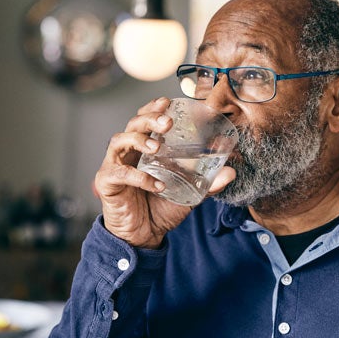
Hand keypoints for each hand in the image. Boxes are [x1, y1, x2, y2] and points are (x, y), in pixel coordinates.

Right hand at [94, 97, 235, 247]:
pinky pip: (120, 173)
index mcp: (144, 149)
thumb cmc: (160, 209)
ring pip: (119, 141)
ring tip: (157, 147)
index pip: (145, 120)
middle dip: (149, 119)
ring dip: (139, 140)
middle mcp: (128, 152)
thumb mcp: (188, 194)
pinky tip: (156, 184)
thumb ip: (208, 184)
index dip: (153, 108)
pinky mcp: (107, 182)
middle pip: (132, 124)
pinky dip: (138, 176)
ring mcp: (114, 165)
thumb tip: (231, 173)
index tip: (167, 101)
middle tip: (167, 122)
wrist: (143, 236)